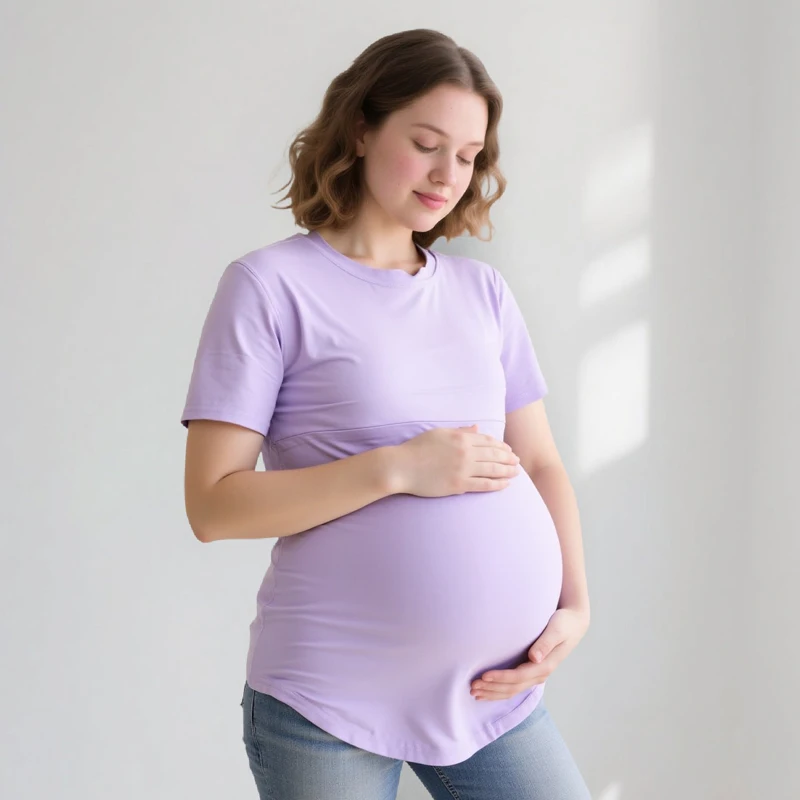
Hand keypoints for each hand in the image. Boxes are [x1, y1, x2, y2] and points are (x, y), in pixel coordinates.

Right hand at [389, 423, 520, 497]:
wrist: (402, 467)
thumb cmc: (416, 449)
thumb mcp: (439, 433)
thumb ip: (460, 431)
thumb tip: (477, 428)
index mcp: (460, 438)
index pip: (487, 441)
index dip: (501, 446)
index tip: (508, 450)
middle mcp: (465, 452)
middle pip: (494, 455)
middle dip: (508, 458)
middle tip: (518, 462)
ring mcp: (463, 469)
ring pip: (492, 469)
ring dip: (507, 471)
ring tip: (516, 473)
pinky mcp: (458, 484)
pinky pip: (483, 484)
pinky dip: (497, 484)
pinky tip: (505, 484)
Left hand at [470, 606, 589, 700]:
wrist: (574, 624)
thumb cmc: (563, 623)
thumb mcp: (557, 629)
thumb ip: (546, 643)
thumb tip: (534, 658)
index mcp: (545, 665)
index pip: (519, 676)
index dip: (501, 677)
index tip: (483, 676)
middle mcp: (540, 673)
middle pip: (513, 687)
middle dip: (492, 689)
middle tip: (472, 687)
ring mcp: (536, 674)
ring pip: (512, 690)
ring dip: (493, 693)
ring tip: (474, 692)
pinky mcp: (531, 671)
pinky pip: (514, 686)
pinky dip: (499, 690)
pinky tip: (486, 691)